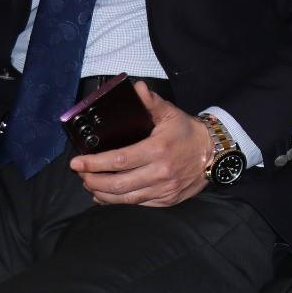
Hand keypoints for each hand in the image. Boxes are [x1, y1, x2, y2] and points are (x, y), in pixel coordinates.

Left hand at [70, 82, 210, 206]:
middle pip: (118, 184)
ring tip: (89, 184)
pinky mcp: (166, 200)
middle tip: (79, 174)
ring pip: (125, 199)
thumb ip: (151, 102)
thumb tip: (136, 88)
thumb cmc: (188, 132)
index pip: (119, 160)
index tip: (77, 163)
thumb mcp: (170, 113)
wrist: (214, 153)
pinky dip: (118, 202)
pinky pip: (137, 204)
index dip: (95, 163)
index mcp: (157, 150)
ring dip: (102, 193)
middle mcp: (159, 173)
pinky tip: (106, 196)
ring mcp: (163, 190)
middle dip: (92, 180)